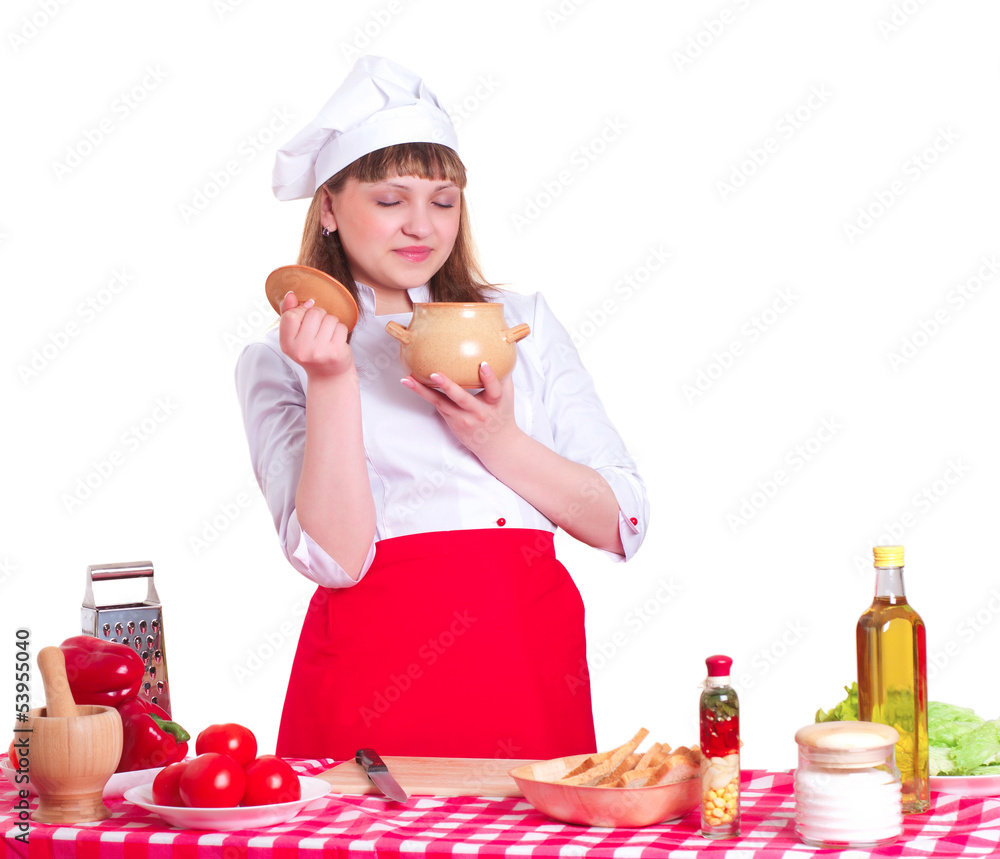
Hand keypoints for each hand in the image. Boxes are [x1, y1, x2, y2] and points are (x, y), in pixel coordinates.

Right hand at [278, 291, 353, 378]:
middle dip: (319, 316)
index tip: (306, 319)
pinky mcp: (336, 352)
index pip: (291, 315)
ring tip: (327, 336)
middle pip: (313, 313)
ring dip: (331, 323)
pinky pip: (341, 326)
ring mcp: (319, 352)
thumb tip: (290, 294)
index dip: (301, 312)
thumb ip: (289, 313)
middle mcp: (301, 350)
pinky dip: (340, 330)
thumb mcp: (295, 336)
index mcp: (287, 345)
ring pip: (329, 318)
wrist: (329, 375)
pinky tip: (335, 340)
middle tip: (319, 330)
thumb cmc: (311, 351)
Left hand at [401, 362, 520, 458]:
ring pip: (441, 403)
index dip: (489, 377)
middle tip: (434, 374)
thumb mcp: (507, 395)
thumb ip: (504, 374)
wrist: (497, 445)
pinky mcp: (451, 422)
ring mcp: (463, 419)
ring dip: (423, 391)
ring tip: (407, 379)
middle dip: (448, 387)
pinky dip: (424, 393)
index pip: (494, 390)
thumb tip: (502, 347)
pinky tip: (411, 382)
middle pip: (462, 399)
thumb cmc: (502, 414)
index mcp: (494, 403)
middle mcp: (478, 412)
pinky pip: (437, 404)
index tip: (483, 364)